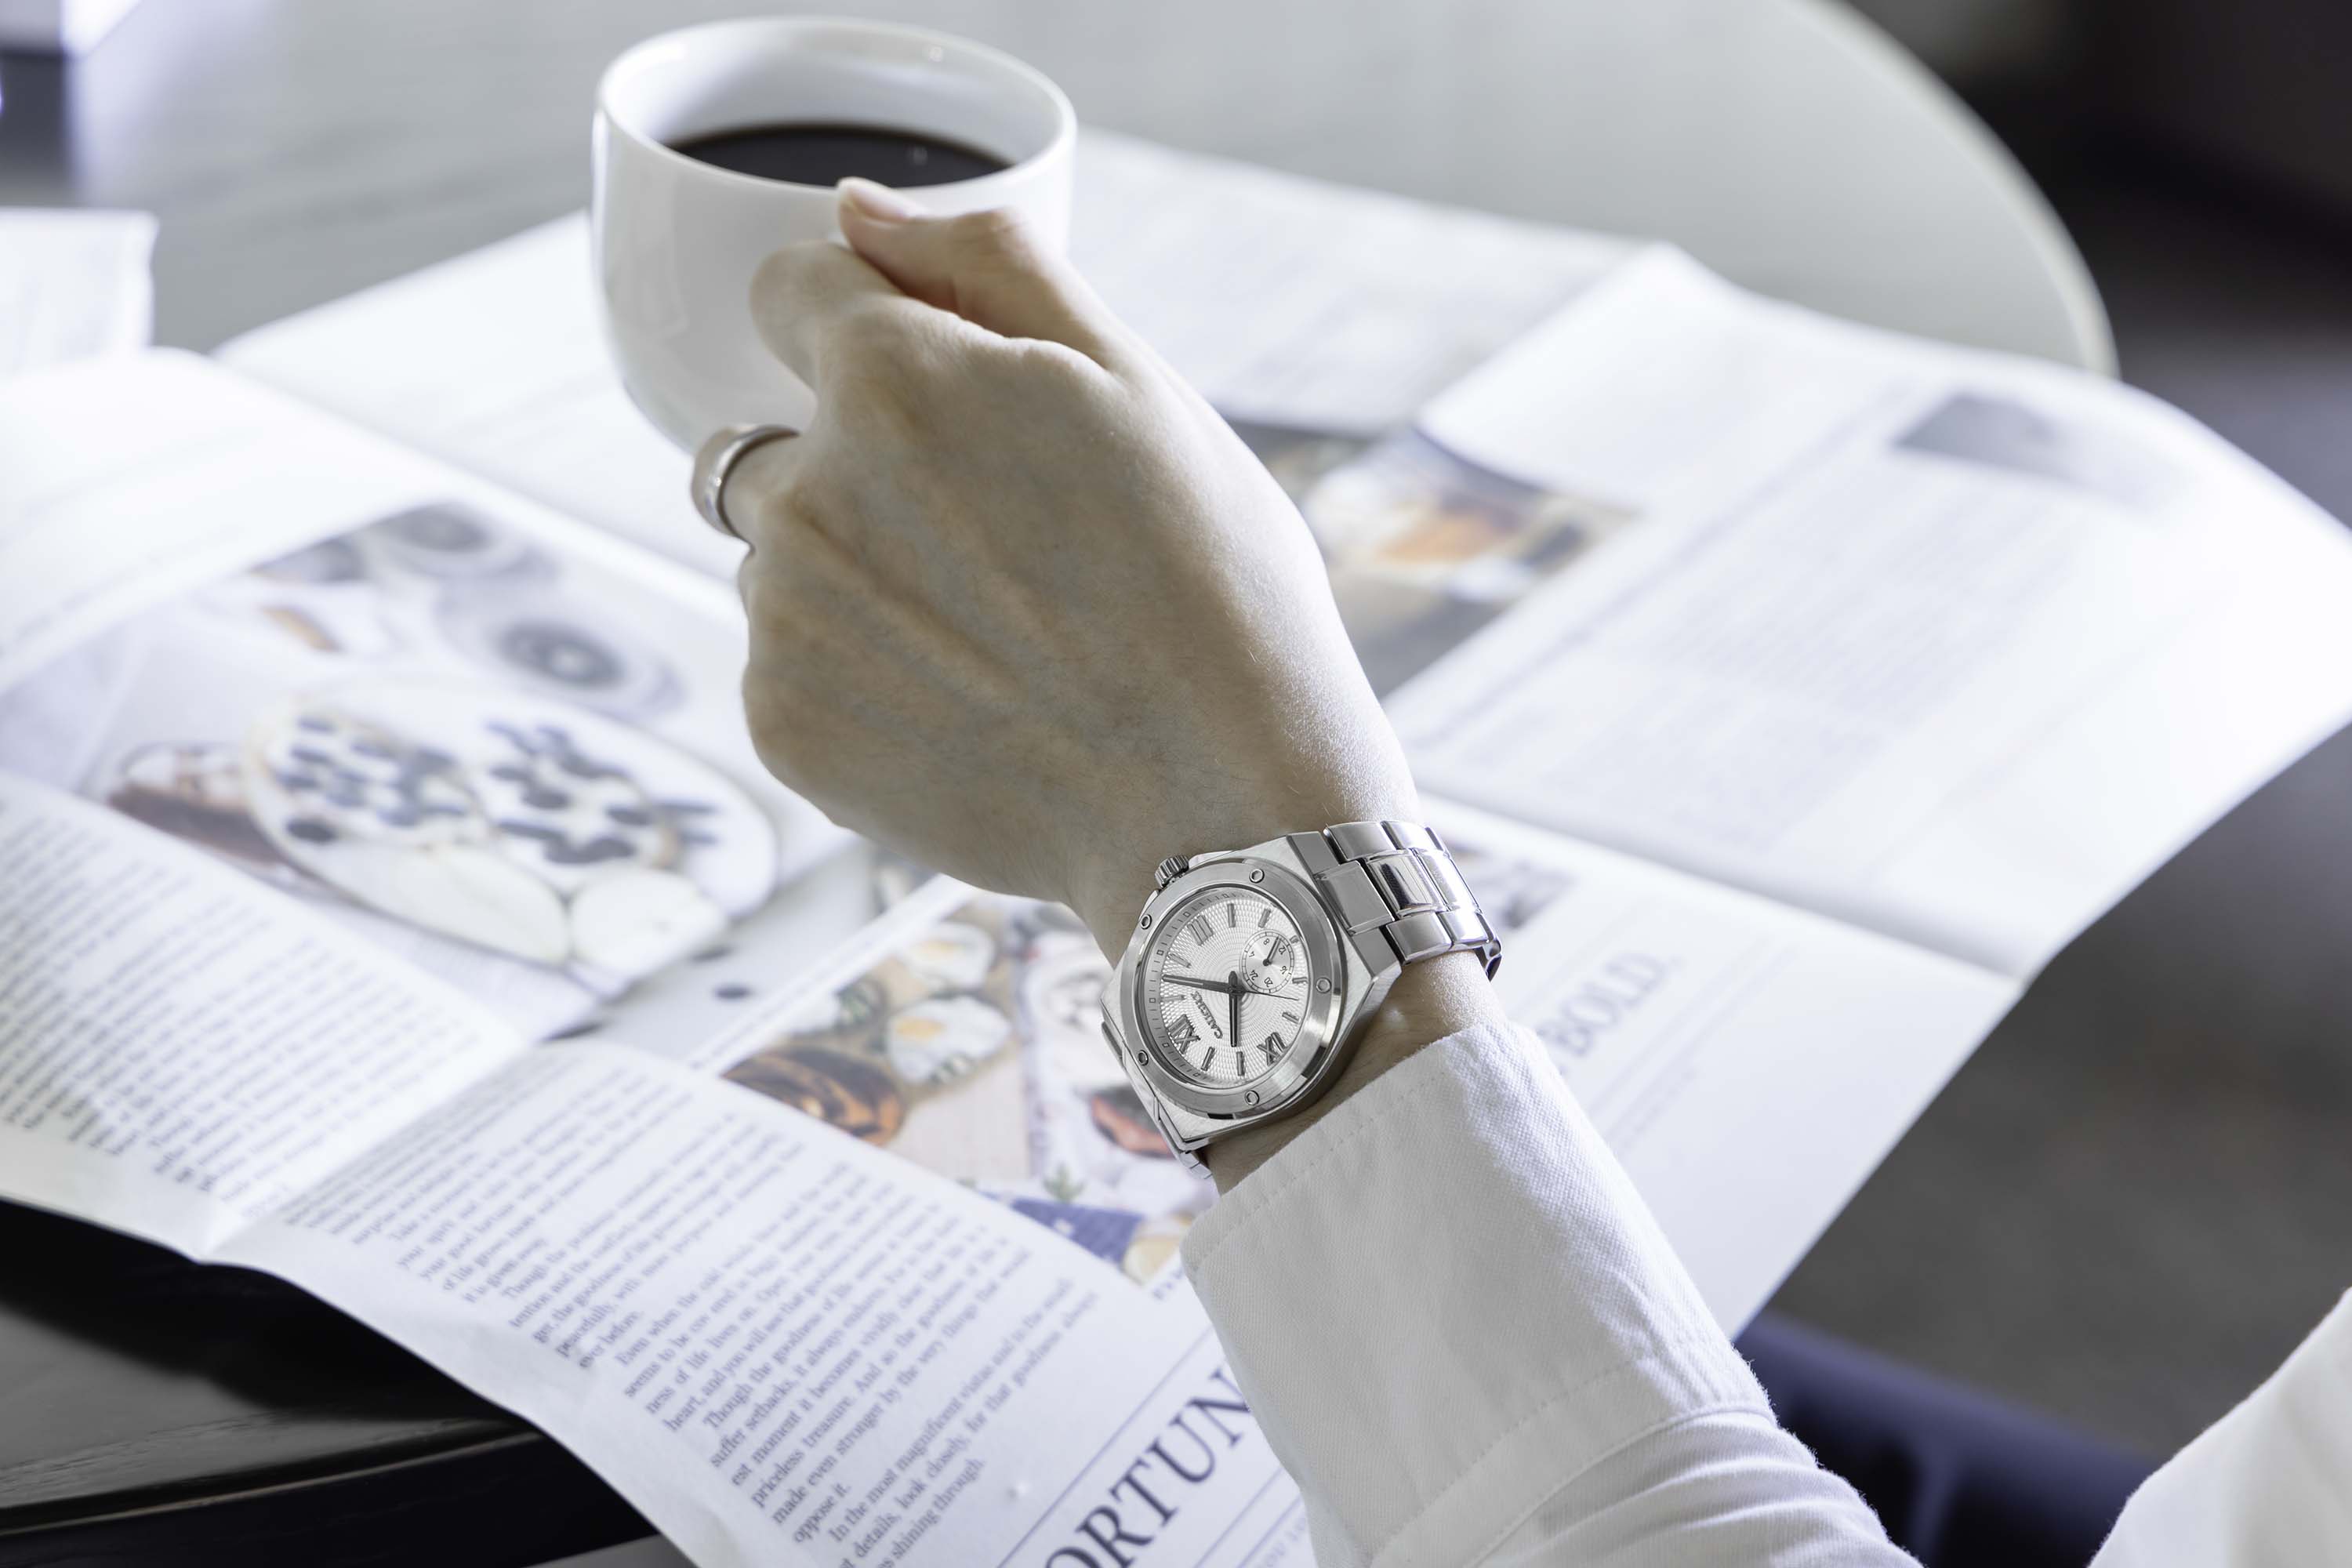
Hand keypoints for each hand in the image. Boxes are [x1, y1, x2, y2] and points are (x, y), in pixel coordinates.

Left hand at [727, 181, 1502, 1186]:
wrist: (1217, 813)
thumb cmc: (1211, 593)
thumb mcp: (1135, 384)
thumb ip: (985, 265)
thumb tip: (855, 211)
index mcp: (889, 379)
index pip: (790, 289)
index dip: (872, 325)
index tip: (950, 392)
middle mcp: (803, 489)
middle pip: (789, 436)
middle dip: (870, 467)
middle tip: (1009, 548)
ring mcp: (780, 618)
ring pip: (789, 557)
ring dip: (863, 577)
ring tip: (1002, 642)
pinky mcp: (780, 725)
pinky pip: (791, 665)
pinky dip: (862, 679)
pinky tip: (971, 709)